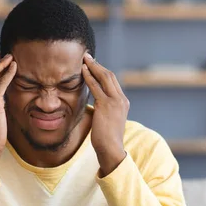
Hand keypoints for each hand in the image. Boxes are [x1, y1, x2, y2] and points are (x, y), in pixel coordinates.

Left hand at [82, 53, 128, 176]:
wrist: (111, 149)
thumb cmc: (107, 139)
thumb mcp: (109, 121)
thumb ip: (105, 110)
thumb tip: (96, 107)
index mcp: (123, 102)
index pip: (113, 82)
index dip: (102, 71)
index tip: (94, 65)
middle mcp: (121, 99)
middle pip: (110, 76)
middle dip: (98, 65)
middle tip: (88, 57)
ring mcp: (115, 102)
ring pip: (104, 77)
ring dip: (93, 67)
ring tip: (84, 59)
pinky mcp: (106, 105)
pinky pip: (96, 87)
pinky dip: (89, 77)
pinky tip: (82, 71)